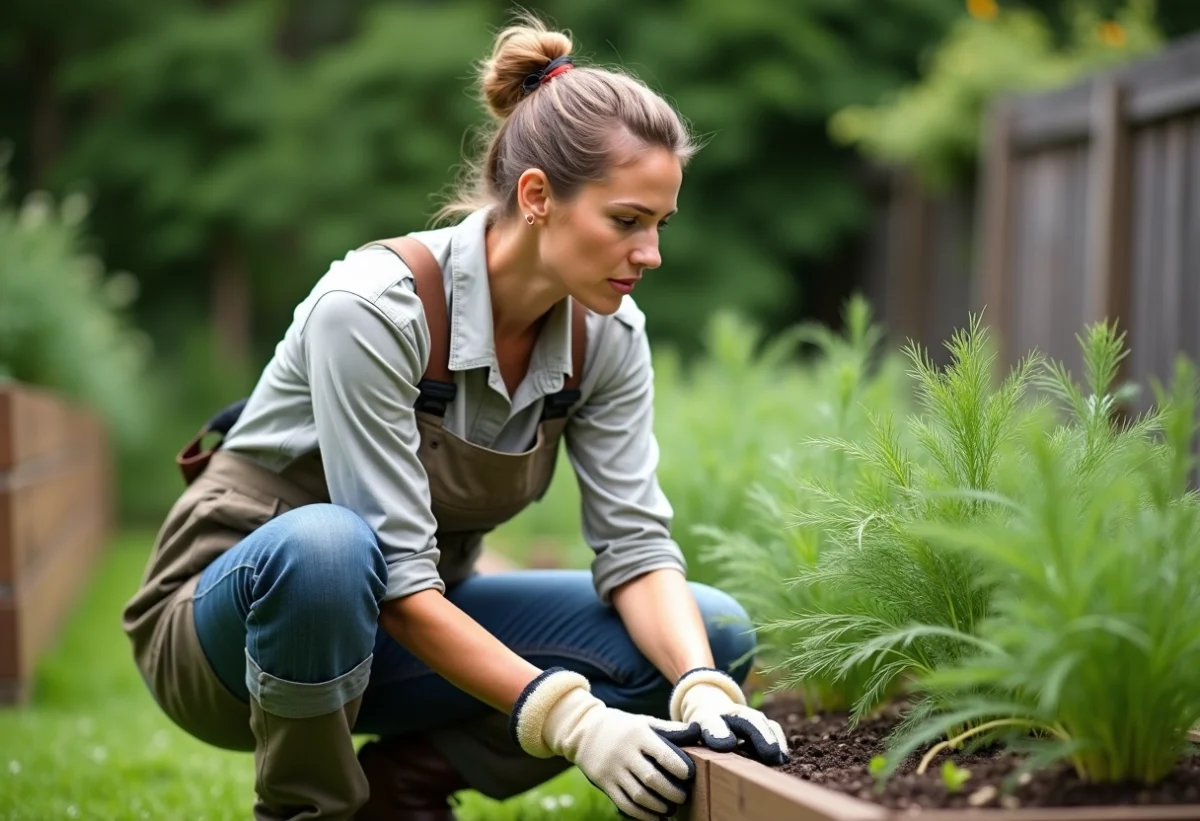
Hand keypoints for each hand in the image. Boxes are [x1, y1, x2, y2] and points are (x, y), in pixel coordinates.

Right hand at [510, 668, 701, 819]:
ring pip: (639, 795)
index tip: (689, 775)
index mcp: (638, 735)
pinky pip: (624, 804)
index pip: (662, 754)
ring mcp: (613, 770)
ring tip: (670, 808)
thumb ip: (668, 729)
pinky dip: (642, 814)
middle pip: (652, 779)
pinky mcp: (604, 783)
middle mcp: (625, 753)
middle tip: (683, 797)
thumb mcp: (643, 722)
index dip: (679, 768)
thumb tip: (696, 732)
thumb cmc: (622, 727)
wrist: (583, 730)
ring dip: (659, 806)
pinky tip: (655, 816)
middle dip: (672, 792)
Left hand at [669, 667, 788, 765]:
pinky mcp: (759, 721)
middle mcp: (728, 713)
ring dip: (771, 739)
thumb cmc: (694, 731)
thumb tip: (689, 769)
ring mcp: (745, 715)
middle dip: (758, 734)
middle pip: (745, 719)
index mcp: (705, 717)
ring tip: (778, 758)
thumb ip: (690, 748)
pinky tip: (783, 758)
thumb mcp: (687, 736)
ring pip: (761, 722)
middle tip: (769, 753)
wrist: (705, 704)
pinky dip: (778, 740)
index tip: (723, 744)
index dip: (717, 731)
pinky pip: (771, 727)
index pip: (710, 722)